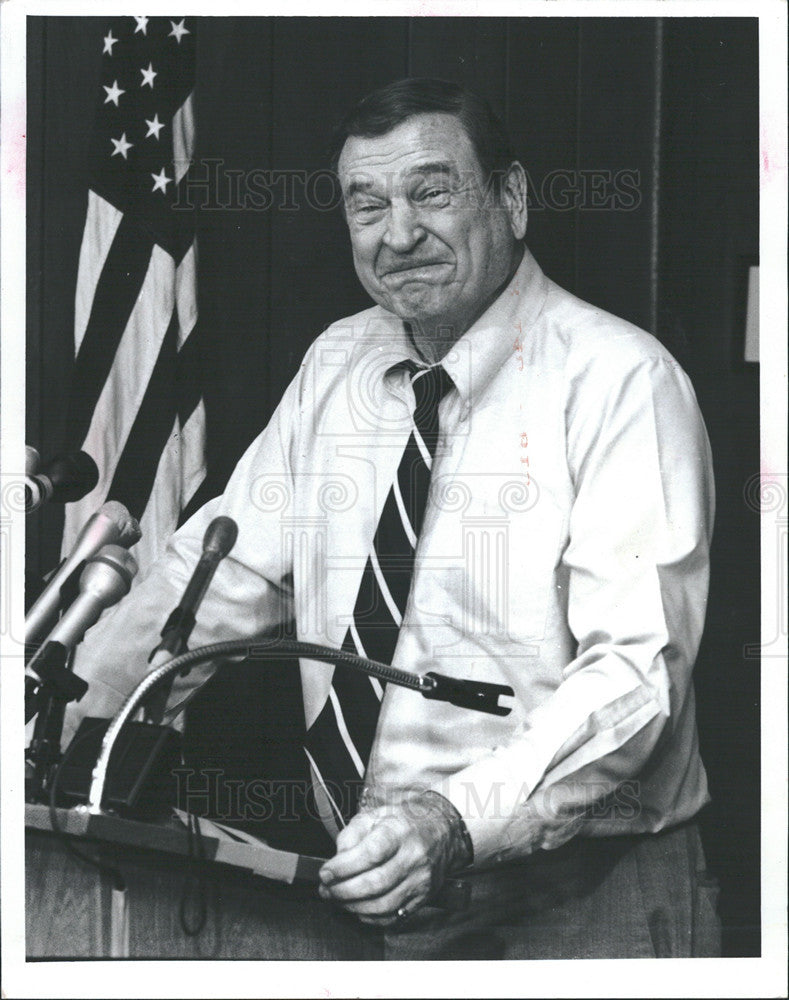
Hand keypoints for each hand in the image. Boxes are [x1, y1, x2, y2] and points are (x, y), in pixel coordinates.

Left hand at [317, 791, 471, 925]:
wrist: (441, 830)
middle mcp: (414, 856)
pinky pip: (393, 916)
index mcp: (400, 830)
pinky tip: (357, 907)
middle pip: (376, 883)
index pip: (372, 853)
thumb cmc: (403, 822)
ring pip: (384, 904)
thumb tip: (337, 859)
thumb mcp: (375, 815)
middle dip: (344, 890)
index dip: (344, 866)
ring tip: (337, 899)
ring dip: (353, 906)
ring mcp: (421, 880)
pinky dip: (370, 917)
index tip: (326, 872)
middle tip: (326, 890)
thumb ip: (352, 834)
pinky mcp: (423, 897)